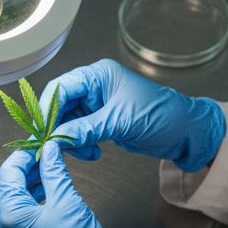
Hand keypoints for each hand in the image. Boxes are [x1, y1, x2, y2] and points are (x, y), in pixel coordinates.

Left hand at [0, 142, 147, 227]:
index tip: (40, 145)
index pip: (8, 173)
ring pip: (7, 205)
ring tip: (48, 176)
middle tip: (43, 157)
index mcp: (10, 217)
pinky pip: (12, 223)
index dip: (24, 155)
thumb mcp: (68, 201)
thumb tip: (49, 149)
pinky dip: (25, 206)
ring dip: (24, 187)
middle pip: (3, 188)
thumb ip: (54, 171)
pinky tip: (45, 198)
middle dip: (22, 170)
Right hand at [40, 59, 225, 171]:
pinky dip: (81, 144)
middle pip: (61, 105)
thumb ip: (86, 129)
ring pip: (69, 122)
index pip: (61, 87)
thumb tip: (58, 138)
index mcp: (99, 75)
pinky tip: (92, 153)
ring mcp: (98, 104)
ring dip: (71, 140)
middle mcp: (96, 86)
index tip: (42, 130)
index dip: (48, 109)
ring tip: (83, 152)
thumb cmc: (161, 115)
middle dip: (59, 128)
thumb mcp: (120, 121)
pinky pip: (80, 132)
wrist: (185, 133)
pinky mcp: (102, 120)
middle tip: (55, 147)